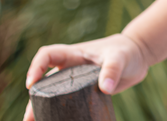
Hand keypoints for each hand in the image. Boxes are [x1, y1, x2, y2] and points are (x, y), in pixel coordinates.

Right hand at [22, 33, 149, 120]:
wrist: (137, 58)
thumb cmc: (125, 51)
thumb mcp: (119, 58)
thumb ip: (112, 70)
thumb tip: (105, 88)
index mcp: (73, 54)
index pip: (48, 55)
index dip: (36, 67)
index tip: (32, 84)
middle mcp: (70, 68)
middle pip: (45, 82)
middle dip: (34, 99)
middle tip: (28, 118)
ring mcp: (75, 81)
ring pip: (53, 96)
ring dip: (43, 109)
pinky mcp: (83, 94)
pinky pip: (67, 104)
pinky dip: (60, 114)